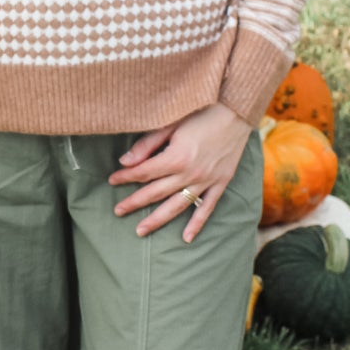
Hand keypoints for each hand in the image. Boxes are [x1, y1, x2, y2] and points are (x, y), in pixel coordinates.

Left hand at [109, 103, 251, 240]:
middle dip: (135, 202)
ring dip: (158, 220)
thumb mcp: (171, 123)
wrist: (237, 111)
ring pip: (177, 206)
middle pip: (156, 193)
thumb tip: (125, 162)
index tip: (112, 180)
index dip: (126, 177)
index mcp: (176, 157)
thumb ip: (148, 144)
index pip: (144, 173)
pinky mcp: (221, 182)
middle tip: (118, 211)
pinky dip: (197, 224)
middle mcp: (190, 173)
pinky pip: (207, 208)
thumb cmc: (202, 112)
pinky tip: (186, 238)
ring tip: (140, 231)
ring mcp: (207, 180)